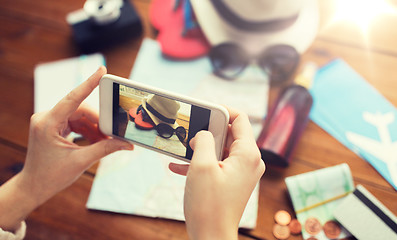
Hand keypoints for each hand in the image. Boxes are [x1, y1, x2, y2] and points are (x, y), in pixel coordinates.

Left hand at [0, 66, 132, 231]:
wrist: (34, 187)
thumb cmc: (51, 176)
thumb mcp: (81, 162)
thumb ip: (105, 149)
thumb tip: (126, 144)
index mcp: (47, 123)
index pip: (73, 98)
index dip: (89, 83)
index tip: (102, 70)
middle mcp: (45, 117)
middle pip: (80, 110)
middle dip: (98, 122)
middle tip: (113, 134)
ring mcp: (48, 121)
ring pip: (79, 116)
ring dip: (94, 128)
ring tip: (105, 141)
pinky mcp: (52, 125)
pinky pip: (75, 122)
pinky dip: (87, 130)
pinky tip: (96, 141)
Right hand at [169, 109, 264, 239]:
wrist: (211, 237)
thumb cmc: (208, 205)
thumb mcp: (201, 166)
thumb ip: (203, 141)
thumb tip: (202, 133)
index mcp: (247, 154)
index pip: (240, 118)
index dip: (221, 110)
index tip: (203, 109)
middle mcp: (249, 161)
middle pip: (230, 133)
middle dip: (208, 131)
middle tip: (189, 131)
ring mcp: (242, 172)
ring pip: (221, 149)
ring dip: (201, 148)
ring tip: (182, 149)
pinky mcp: (233, 181)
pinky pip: (218, 163)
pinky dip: (202, 162)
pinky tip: (179, 166)